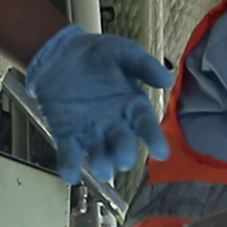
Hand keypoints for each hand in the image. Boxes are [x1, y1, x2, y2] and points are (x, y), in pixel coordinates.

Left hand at [22, 26, 172, 182]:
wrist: (58, 53)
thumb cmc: (95, 53)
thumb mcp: (122, 52)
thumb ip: (144, 65)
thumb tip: (168, 80)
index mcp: (132, 106)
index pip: (146, 125)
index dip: (154, 139)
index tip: (161, 153)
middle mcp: (114, 124)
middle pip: (123, 144)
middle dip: (124, 154)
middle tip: (124, 160)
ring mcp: (90, 132)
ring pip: (99, 154)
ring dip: (101, 163)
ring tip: (103, 169)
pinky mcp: (66, 135)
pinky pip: (69, 155)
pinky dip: (70, 167)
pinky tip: (71, 175)